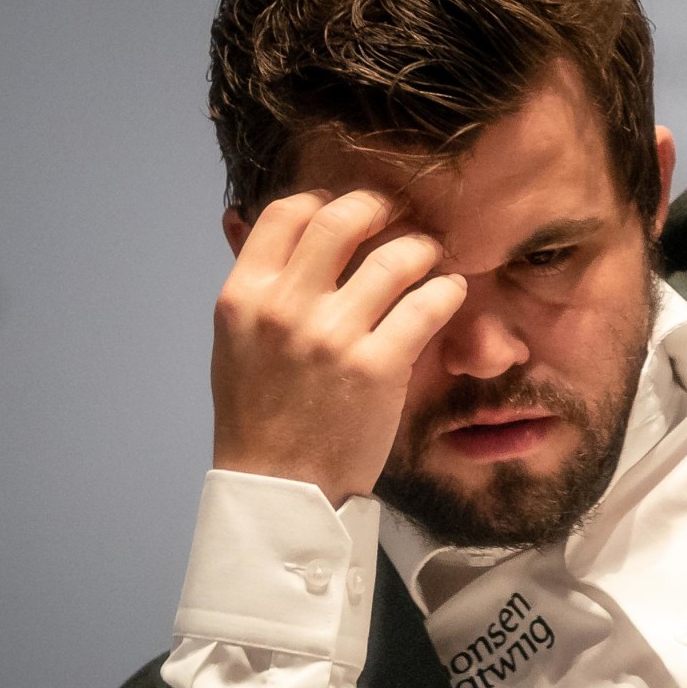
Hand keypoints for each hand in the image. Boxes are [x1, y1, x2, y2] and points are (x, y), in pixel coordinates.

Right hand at [211, 190, 466, 505]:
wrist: (282, 487)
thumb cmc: (261, 413)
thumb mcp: (235, 340)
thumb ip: (251, 279)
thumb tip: (237, 216)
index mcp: (244, 296)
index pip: (287, 212)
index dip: (326, 200)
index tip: (351, 211)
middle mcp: (285, 307)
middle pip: (342, 218)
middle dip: (381, 208)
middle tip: (401, 217)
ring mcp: (333, 336)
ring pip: (395, 257)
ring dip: (423, 248)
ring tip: (432, 257)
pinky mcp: (380, 366)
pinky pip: (428, 303)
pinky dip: (447, 289)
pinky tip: (450, 291)